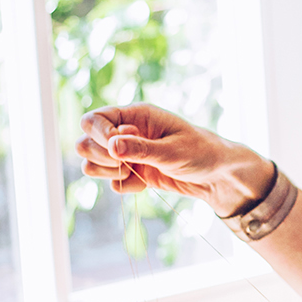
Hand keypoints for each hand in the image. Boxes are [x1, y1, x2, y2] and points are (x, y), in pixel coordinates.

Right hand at [77, 104, 273, 216]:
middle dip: (101, 157)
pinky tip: (146, 184)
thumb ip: (142, 149)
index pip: (91, 120)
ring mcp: (125, 154)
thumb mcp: (174, 151)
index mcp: (135, 116)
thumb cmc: (202, 153)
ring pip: (91, 164)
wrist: (217, 176)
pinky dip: (125, 186)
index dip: (98, 135)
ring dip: (109, 173)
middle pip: (84, 143)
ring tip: (137, 173)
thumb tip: (112, 145)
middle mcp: (125, 132)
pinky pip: (111, 182)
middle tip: (128, 163)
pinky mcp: (131, 172)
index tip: (118, 148)